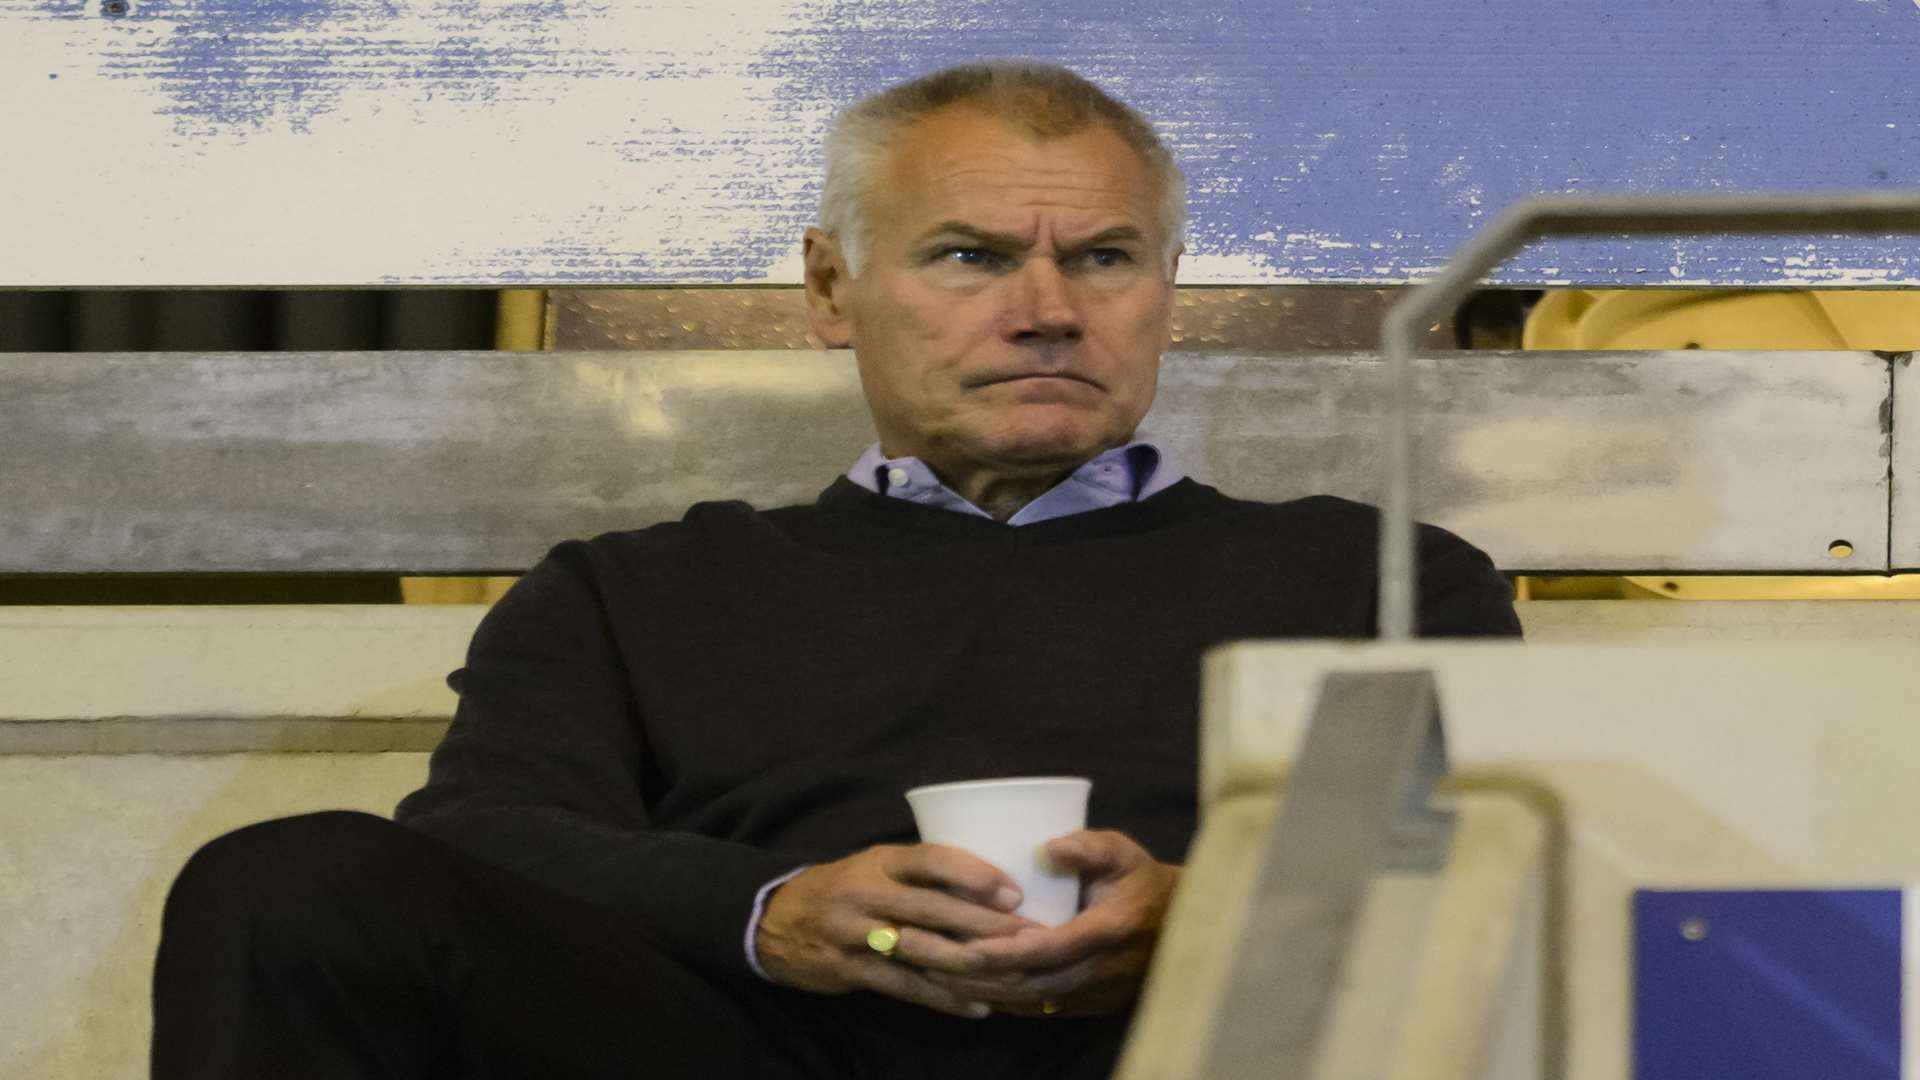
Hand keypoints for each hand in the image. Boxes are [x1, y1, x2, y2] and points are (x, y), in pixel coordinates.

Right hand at [756, 843, 1041, 1017]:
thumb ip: (920, 873)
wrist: (775, 920)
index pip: (930, 860)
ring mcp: (854, 933)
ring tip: (1012, 974)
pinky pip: (903, 986)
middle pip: (931, 908)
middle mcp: (866, 893)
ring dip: (970, 964)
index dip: (973, 875)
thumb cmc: (844, 889)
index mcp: (879, 861)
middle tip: (1029, 937)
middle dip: (984, 924)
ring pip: (919, 950)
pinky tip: (978, 1007)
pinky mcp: (848, 969)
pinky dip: (942, 998)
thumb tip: (993, 881)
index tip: (1013, 893)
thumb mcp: (874, 867)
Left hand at [924, 830, 1179, 1018]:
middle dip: (973, 975)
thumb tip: (1049, 845)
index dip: (1004, 952)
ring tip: (930, 973)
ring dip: (979, 991)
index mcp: (1108, 930)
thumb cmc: (1140, 880)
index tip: (961, 945)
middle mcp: (1100, 971)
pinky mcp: (1087, 1006)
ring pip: (1027, 1003)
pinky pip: (1037, 1009)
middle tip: (925, 955)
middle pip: (1028, 984)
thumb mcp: (1122, 851)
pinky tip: (965, 987)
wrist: (1180, 925)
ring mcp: (1094, 995)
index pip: (1049, 949)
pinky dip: (1000, 999)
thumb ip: (1088, 846)